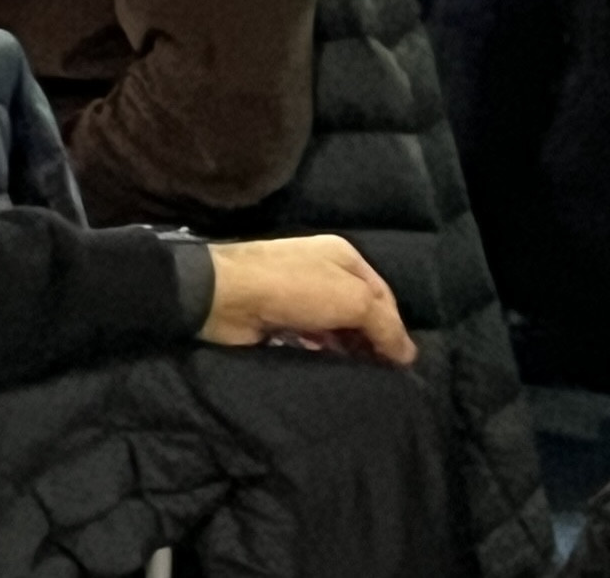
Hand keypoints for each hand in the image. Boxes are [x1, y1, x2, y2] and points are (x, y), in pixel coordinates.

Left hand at [200, 236, 415, 364]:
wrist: (224, 295)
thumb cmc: (295, 288)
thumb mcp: (353, 301)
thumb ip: (385, 326)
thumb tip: (408, 355)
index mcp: (342, 256)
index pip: (382, 294)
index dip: (395, 327)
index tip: (402, 361)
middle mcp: (321, 270)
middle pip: (359, 310)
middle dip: (371, 339)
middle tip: (382, 372)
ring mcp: (297, 293)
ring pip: (335, 326)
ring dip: (347, 348)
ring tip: (361, 374)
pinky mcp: (277, 317)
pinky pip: (310, 337)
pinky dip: (322, 351)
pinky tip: (330, 367)